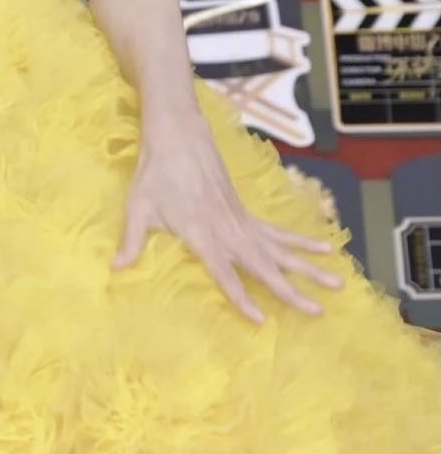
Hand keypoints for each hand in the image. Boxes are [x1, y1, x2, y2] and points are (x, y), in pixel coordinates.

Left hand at [111, 119, 345, 324]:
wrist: (178, 134)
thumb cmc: (154, 173)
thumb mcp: (137, 208)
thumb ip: (131, 241)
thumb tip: (116, 269)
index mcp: (202, 233)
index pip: (224, 272)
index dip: (242, 296)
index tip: (262, 319)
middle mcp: (228, 230)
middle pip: (264, 266)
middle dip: (291, 290)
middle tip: (318, 311)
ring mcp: (241, 220)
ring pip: (280, 249)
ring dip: (309, 267)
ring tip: (339, 283)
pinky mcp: (245, 211)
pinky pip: (278, 232)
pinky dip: (302, 242)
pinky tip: (326, 249)